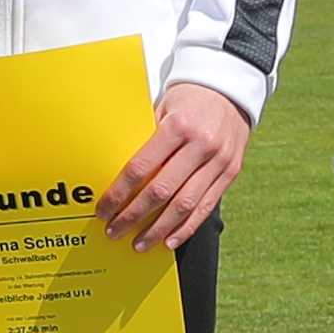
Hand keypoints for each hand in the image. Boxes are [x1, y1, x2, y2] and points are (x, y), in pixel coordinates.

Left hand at [101, 80, 253, 252]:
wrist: (230, 88)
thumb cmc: (188, 98)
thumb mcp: (163, 107)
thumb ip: (146, 139)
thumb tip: (118, 174)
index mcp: (177, 126)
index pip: (140, 168)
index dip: (118, 194)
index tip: (103, 210)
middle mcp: (200, 145)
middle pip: (160, 191)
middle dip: (133, 216)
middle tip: (114, 231)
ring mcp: (218, 160)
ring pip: (184, 205)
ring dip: (158, 229)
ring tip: (139, 244)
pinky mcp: (230, 171)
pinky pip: (206, 206)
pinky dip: (187, 227)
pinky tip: (170, 240)